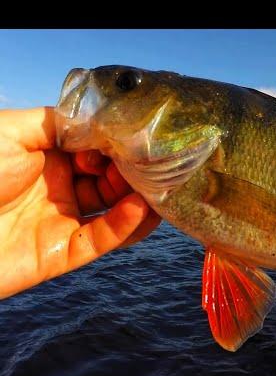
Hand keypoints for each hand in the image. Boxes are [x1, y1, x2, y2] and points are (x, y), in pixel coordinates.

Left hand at [0, 107, 160, 298]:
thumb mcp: (13, 131)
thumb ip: (58, 123)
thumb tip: (103, 123)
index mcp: (47, 157)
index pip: (98, 150)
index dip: (118, 145)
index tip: (138, 140)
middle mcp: (59, 187)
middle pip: (111, 179)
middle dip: (134, 170)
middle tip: (154, 164)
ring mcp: (63, 220)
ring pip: (115, 210)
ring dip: (139, 198)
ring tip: (160, 187)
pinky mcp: (64, 252)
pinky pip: (103, 239)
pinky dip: (126, 225)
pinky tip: (142, 209)